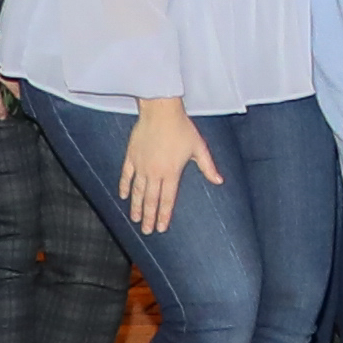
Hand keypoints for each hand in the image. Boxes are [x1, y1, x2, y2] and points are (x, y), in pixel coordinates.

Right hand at [120, 97, 213, 237]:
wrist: (161, 111)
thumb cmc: (182, 128)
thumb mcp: (198, 148)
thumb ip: (208, 167)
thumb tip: (219, 181)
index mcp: (171, 173)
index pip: (167, 200)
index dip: (164, 215)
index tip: (161, 228)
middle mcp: (155, 172)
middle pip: (151, 200)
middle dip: (149, 217)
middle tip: (146, 231)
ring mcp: (141, 165)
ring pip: (137, 191)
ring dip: (136, 207)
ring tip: (135, 219)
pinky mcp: (131, 156)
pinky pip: (126, 176)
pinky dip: (124, 187)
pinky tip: (123, 196)